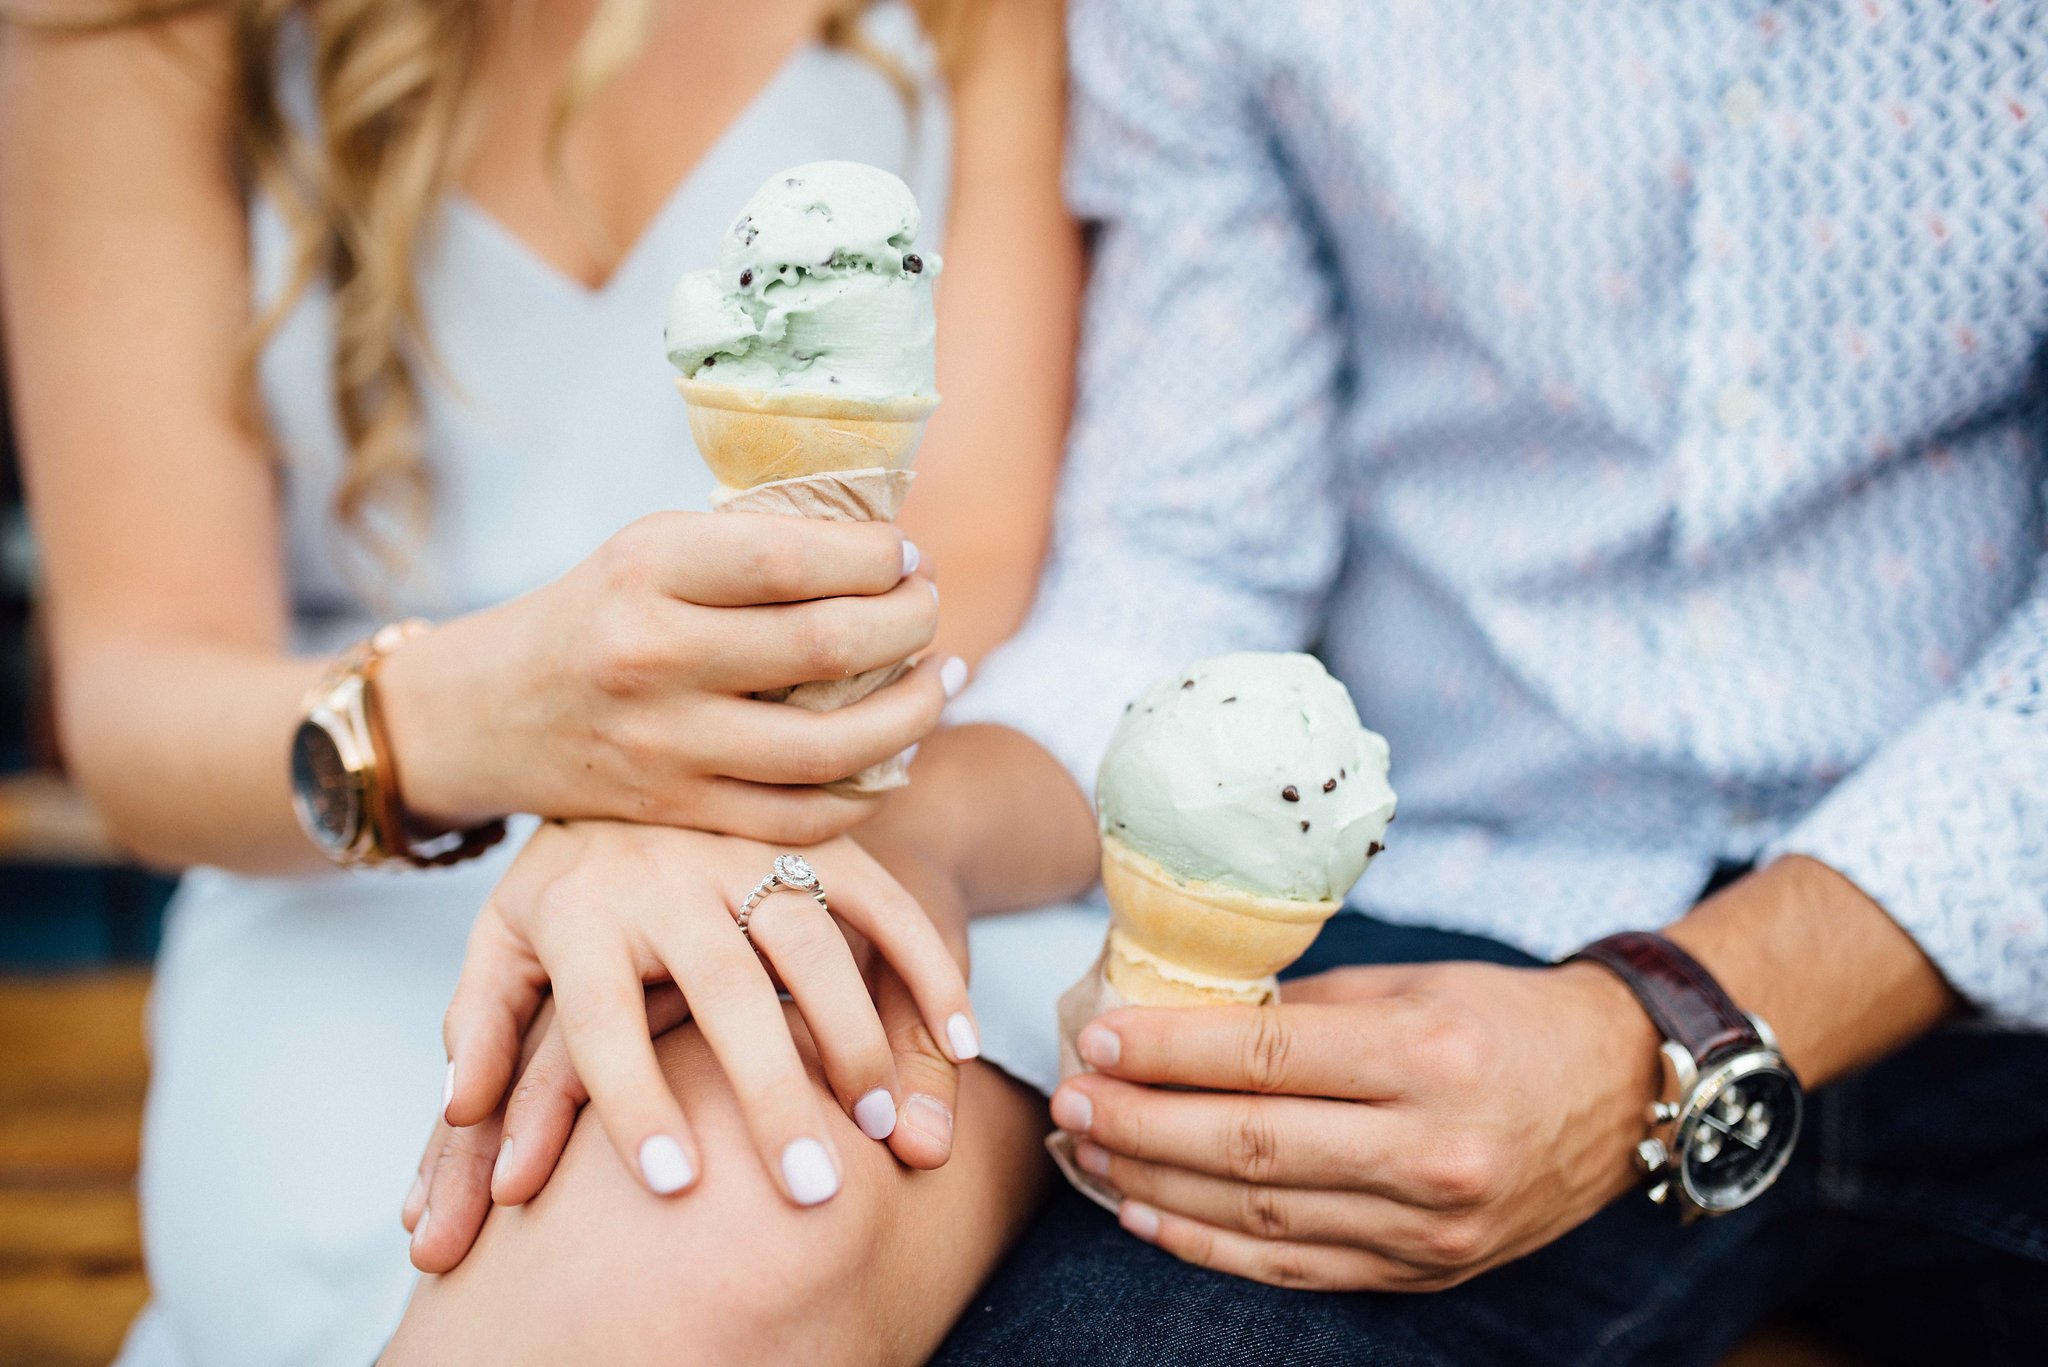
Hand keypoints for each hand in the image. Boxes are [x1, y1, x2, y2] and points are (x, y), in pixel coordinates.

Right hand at [377, 512, 957, 842]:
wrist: (487, 713)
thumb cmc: (597, 613)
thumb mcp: (652, 550)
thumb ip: (755, 550)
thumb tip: (892, 552)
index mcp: (648, 567)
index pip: (797, 557)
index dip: (879, 559)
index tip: (907, 556)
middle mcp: (652, 654)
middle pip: (829, 647)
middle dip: (911, 623)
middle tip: (930, 608)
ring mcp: (665, 744)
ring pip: (832, 746)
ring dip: (913, 711)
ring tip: (942, 678)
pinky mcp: (678, 811)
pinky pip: (804, 816)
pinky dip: (868, 787)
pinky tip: (895, 753)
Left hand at [434, 821, 979, 1214]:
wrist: (638, 732)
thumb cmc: (566, 877)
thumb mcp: (503, 935)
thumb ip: (484, 1024)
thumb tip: (464, 1109)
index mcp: (577, 910)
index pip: (598, 1021)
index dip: (633, 1101)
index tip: (673, 1185)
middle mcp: (666, 873)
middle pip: (722, 990)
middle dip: (770, 1093)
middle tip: (807, 1190)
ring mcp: (749, 847)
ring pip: (813, 941)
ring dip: (859, 1036)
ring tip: (885, 1134)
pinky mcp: (818, 835)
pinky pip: (885, 901)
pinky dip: (930, 969)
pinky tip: (962, 1044)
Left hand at [1050, 960, 1660, 1290]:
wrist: (1619, 1092)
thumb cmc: (1502, 1019)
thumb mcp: (1410, 986)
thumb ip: (1299, 1010)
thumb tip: (1181, 1016)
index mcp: (1426, 1055)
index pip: (1267, 1059)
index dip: (1170, 1054)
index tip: (1100, 1039)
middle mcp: (1431, 1147)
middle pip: (1251, 1147)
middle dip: (1144, 1124)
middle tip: (1072, 1100)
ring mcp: (1430, 1224)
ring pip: (1263, 1217)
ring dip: (1160, 1188)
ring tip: (1091, 1155)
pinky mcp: (1426, 1270)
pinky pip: (1296, 1268)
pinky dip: (1212, 1248)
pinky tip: (1151, 1215)